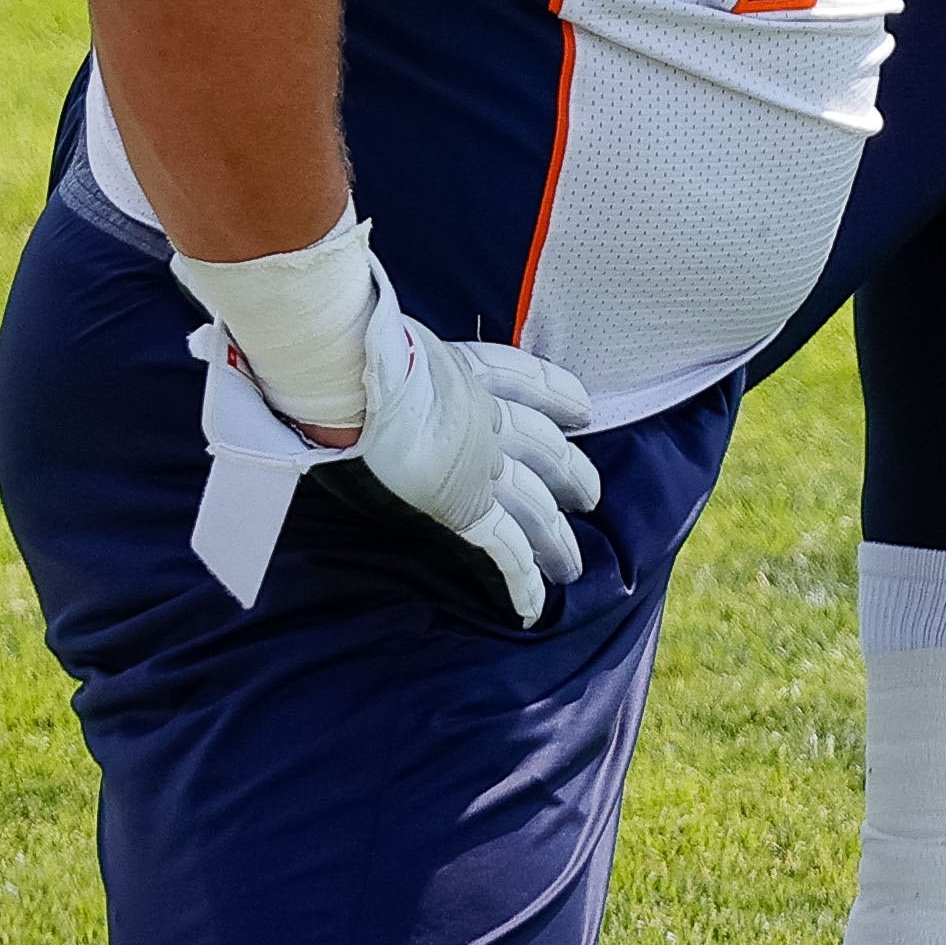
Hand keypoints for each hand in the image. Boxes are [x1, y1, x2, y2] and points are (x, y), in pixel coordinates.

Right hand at [352, 293, 601, 621]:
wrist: (360, 375)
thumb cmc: (354, 349)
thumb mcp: (381, 338)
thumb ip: (385, 350)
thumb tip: (359, 345)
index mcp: (463, 369)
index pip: (522, 378)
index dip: (557, 392)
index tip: (581, 407)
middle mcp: (483, 416)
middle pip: (544, 447)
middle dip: (570, 473)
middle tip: (590, 494)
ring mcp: (480, 462)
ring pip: (535, 506)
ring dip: (556, 539)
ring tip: (573, 565)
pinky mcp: (466, 504)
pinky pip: (504, 548)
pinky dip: (522, 579)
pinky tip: (536, 606)